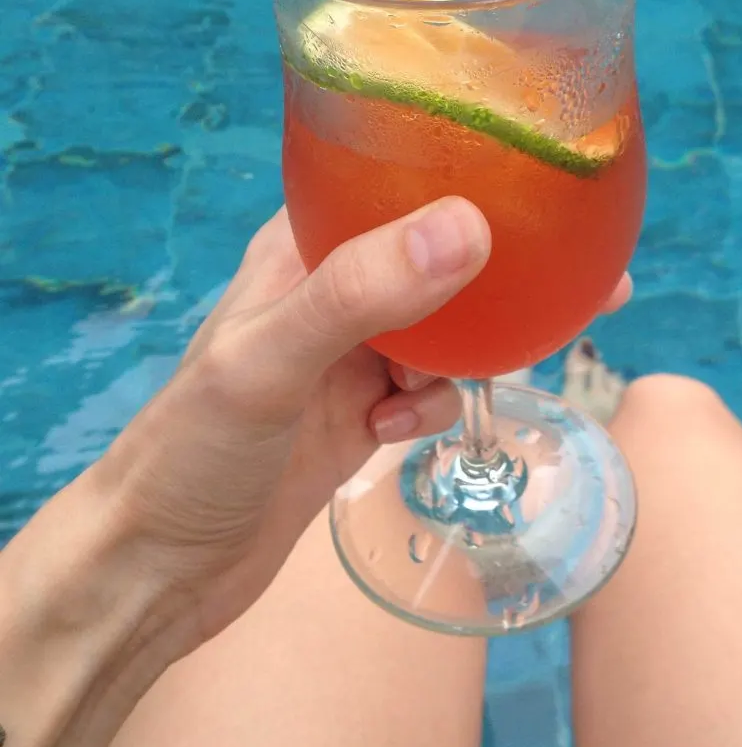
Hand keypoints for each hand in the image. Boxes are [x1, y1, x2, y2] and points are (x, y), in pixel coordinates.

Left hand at [92, 197, 632, 652]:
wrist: (161, 564)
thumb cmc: (193, 449)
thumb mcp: (271, 360)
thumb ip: (361, 292)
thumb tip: (469, 228)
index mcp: (302, 245)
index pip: (393, 183)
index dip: (468, 181)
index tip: (546, 192)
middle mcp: (333, 288)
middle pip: (438, 259)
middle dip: (498, 277)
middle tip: (576, 289)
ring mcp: (351, 352)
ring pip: (445, 328)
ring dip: (460, 357)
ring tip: (431, 389)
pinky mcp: (364, 409)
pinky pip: (430, 390)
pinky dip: (428, 410)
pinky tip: (391, 434)